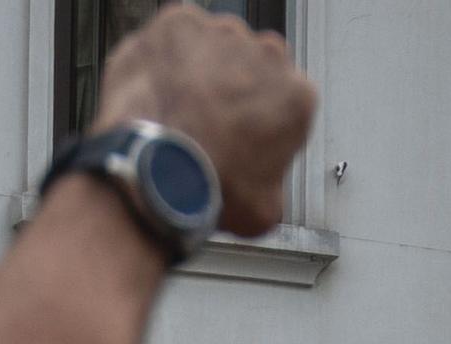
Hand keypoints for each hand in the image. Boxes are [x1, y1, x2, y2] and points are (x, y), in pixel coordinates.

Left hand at [91, 3, 315, 236]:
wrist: (154, 169)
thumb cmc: (207, 187)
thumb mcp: (262, 212)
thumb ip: (272, 189)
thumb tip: (263, 196)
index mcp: (297, 97)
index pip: (284, 102)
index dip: (259, 122)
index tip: (240, 140)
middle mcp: (267, 55)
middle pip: (251, 69)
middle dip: (232, 92)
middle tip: (205, 126)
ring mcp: (222, 35)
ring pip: (213, 49)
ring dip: (199, 72)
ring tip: (175, 110)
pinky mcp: (178, 25)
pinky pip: (173, 37)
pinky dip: (163, 57)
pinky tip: (156, 90)